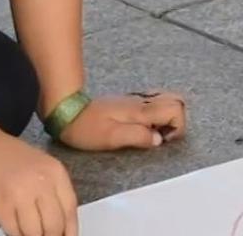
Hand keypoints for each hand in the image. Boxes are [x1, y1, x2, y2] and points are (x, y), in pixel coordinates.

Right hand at [0, 132, 76, 235]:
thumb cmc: (13, 159)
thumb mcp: (43, 168)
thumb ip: (55, 192)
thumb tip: (64, 226)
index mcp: (56, 172)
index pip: (70, 209)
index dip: (70, 230)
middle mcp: (40, 182)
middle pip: (54, 224)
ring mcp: (20, 194)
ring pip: (34, 233)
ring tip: (30, 232)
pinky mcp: (0, 206)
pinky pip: (14, 231)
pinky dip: (18, 235)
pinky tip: (18, 230)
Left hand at [59, 91, 187, 151]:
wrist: (66, 110)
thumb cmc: (86, 127)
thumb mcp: (112, 138)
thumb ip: (138, 137)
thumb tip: (158, 140)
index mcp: (141, 111)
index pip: (176, 110)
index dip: (176, 128)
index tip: (162, 141)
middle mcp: (142, 102)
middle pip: (176, 101)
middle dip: (176, 121)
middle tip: (161, 137)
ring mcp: (135, 100)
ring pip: (166, 101)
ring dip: (166, 119)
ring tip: (151, 134)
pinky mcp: (128, 103)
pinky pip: (153, 104)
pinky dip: (156, 116)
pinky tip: (142, 128)